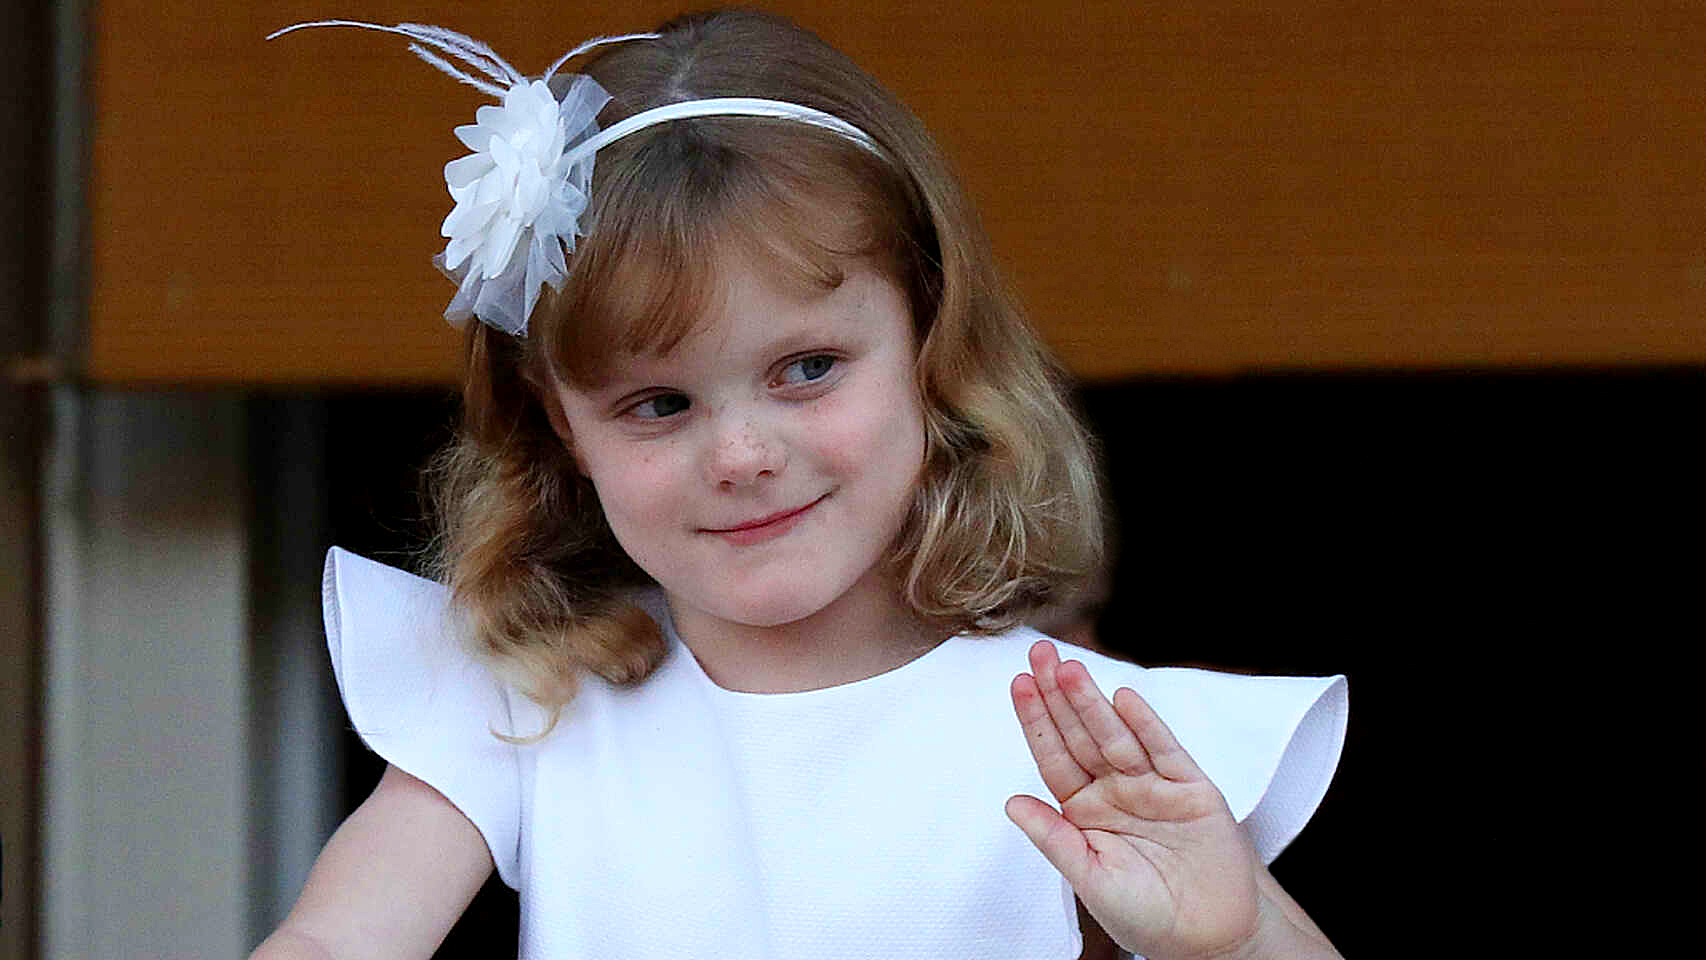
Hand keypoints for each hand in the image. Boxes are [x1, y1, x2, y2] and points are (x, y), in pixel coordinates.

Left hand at [1007, 641, 1259, 959]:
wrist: (1211, 936)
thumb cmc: (1147, 915)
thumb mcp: (1091, 879)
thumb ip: (1053, 839)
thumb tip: (1011, 802)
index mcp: (1085, 811)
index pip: (1053, 757)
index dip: (1036, 721)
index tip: (1019, 684)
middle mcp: (1115, 790)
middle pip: (1080, 734)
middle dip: (1059, 695)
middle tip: (1039, 654)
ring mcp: (1153, 786)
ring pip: (1116, 736)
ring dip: (1093, 703)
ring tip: (1070, 670)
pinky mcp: (1191, 789)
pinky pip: (1164, 751)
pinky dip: (1146, 725)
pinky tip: (1125, 699)